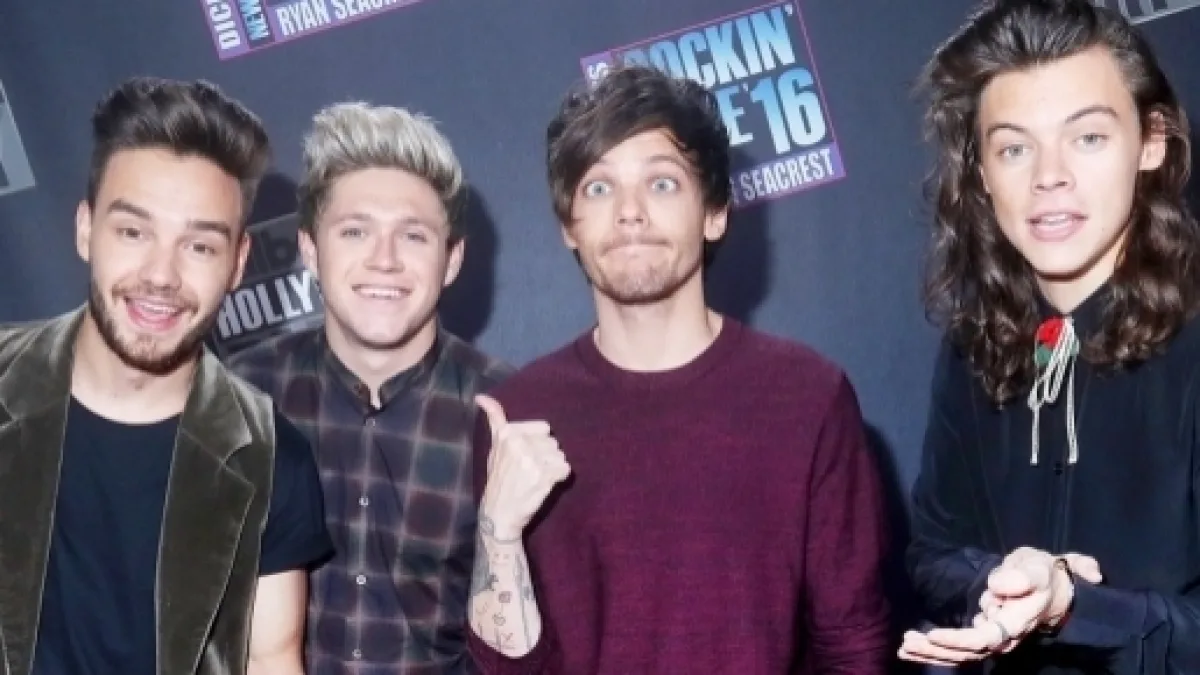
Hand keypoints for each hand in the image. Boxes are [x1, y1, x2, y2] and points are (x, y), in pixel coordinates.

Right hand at [475, 395, 570, 540]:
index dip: (538, 443)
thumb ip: (495, 420)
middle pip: (553, 441)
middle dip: (546, 455)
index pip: (544, 427)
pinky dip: (559, 478)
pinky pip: (565, 469)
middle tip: (530, 471)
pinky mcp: (544, 476)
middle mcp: (519, 443)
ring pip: (560, 455)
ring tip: (536, 479)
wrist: (498, 514)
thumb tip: (481, 396)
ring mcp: (532, 460)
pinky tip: (544, 485)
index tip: (523, 457)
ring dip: (553, 467)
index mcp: (507, 433)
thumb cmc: (498, 479)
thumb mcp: (494, 447)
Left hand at [898, 548, 1100, 665]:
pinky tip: (914, 649)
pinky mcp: (983, 635)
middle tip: (908, 642)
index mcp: (1016, 622)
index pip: (985, 639)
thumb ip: (1021, 576)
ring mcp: (993, 639)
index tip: (933, 634)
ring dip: (931, 653)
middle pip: (967, 652)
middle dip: (936, 650)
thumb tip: (995, 586)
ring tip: (905, 648)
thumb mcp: (1037, 568)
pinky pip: (959, 649)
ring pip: (961, 654)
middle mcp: (1003, 637)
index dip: (958, 640)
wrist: (1051, 586)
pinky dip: (936, 651)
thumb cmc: (1041, 573)